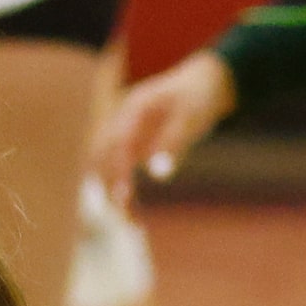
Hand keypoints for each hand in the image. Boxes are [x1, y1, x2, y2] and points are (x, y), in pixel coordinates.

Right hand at [95, 49, 234, 211]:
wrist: (204, 82)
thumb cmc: (198, 97)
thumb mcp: (191, 117)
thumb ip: (173, 143)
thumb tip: (157, 176)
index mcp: (133, 109)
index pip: (115, 143)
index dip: (116, 170)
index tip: (122, 198)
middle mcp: (122, 121)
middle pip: (101, 156)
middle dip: (109, 186)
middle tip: (125, 217)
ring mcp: (126, 134)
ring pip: (106, 166)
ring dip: (114, 193)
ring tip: (133, 223)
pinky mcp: (133, 146)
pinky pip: (120, 171)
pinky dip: (125, 191)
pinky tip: (137, 214)